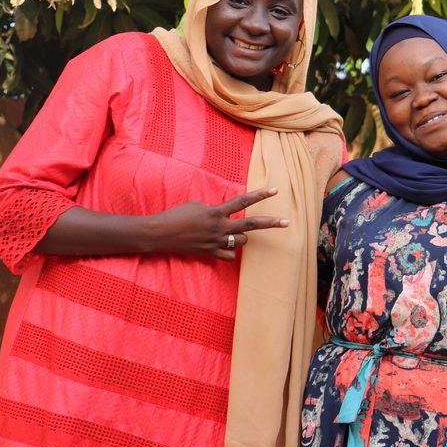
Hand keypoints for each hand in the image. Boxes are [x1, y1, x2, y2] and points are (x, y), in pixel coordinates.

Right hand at [152, 187, 288, 260]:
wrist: (159, 233)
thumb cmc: (176, 215)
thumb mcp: (197, 205)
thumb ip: (215, 209)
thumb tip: (225, 214)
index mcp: (216, 212)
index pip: (242, 201)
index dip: (260, 195)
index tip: (276, 190)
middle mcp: (219, 227)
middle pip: (250, 225)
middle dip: (270, 223)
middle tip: (287, 222)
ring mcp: (216, 242)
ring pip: (242, 242)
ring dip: (241, 237)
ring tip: (230, 232)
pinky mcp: (210, 253)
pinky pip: (230, 256)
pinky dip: (230, 252)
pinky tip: (224, 247)